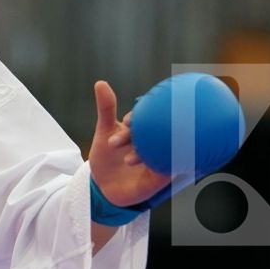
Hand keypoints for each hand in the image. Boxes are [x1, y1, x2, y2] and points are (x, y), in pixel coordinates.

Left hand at [88, 80, 171, 211]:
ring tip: (129, 160)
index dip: (140, 118)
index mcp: (145, 129)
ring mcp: (160, 159)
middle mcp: (155, 142)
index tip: (127, 122)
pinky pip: (168, 171)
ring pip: (165, 152)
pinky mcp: (161, 177)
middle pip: (159, 133)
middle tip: (129, 136)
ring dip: (150, 154)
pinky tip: (155, 167)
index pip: (149, 117)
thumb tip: (100, 83)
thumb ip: (106, 108)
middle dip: (146, 135)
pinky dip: (165, 167)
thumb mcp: (105, 131)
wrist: (103, 185)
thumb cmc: (106, 155)